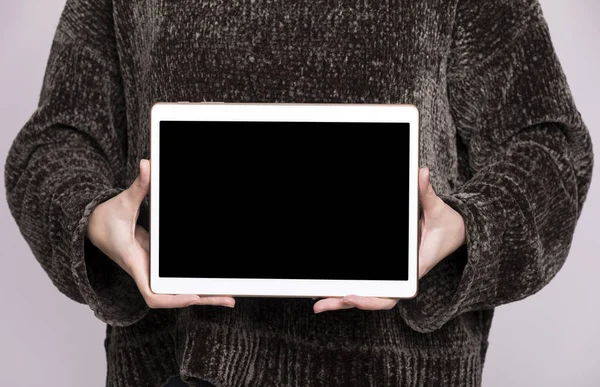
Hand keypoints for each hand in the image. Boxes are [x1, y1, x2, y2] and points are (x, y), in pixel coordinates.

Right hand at [86, 159, 235, 308]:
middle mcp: (146, 270)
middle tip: (230, 300)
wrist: (91, 226)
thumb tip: (146, 165)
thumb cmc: (103, 219)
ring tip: (229, 294)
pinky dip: (194, 281)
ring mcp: (152, 268)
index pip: (152, 294)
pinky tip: (213, 281)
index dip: (174, 299)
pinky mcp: (157, 262)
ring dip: (203, 292)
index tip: (194, 296)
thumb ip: (137, 187)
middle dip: (202, 298)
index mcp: (135, 262)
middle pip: (175, 296)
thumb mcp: (121, 203)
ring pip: (179, 289)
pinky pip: (177, 278)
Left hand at [313, 166, 465, 312]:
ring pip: (366, 294)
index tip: (351, 295)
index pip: (392, 293)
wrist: (456, 233)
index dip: (370, 299)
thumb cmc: (447, 226)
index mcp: (414, 269)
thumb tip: (422, 173)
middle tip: (319, 305)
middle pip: (371, 299)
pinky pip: (367, 284)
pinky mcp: (388, 272)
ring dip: (340, 299)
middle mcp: (402, 278)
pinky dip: (347, 287)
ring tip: (317, 303)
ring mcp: (395, 277)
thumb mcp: (438, 210)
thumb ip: (427, 194)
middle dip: (344, 303)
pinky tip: (327, 288)